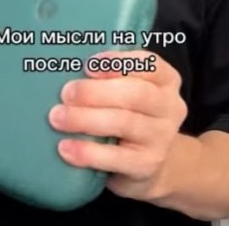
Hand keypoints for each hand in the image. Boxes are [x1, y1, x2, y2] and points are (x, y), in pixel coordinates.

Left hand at [48, 49, 187, 201]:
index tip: (88, 66)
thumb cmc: (130, 114)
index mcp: (166, 80)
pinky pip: (116, 157)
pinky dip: (87, 152)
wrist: (148, 164)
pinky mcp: (147, 166)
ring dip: (85, 119)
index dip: (118, 63)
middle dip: (96, 92)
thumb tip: (68, 67)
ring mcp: (161, 138)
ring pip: (124, 123)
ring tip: (57, 117)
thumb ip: (110, 77)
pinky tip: (66, 147)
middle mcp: (170, 107)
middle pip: (135, 94)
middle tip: (66, 93)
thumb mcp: (129, 90)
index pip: (149, 64)